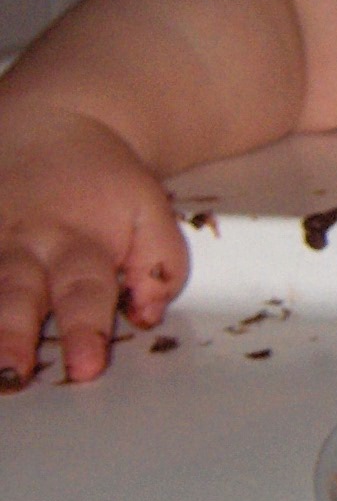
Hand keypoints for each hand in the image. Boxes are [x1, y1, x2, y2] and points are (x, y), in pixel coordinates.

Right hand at [0, 105, 187, 385]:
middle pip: (17, 295)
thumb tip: (147, 315)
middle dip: (12, 336)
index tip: (86, 367)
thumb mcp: (149, 210)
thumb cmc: (101, 184)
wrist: (49, 125)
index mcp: (79, 244)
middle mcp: (24, 248)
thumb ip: (159, 264)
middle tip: (11, 375)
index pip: (86, 293)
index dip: (85, 331)